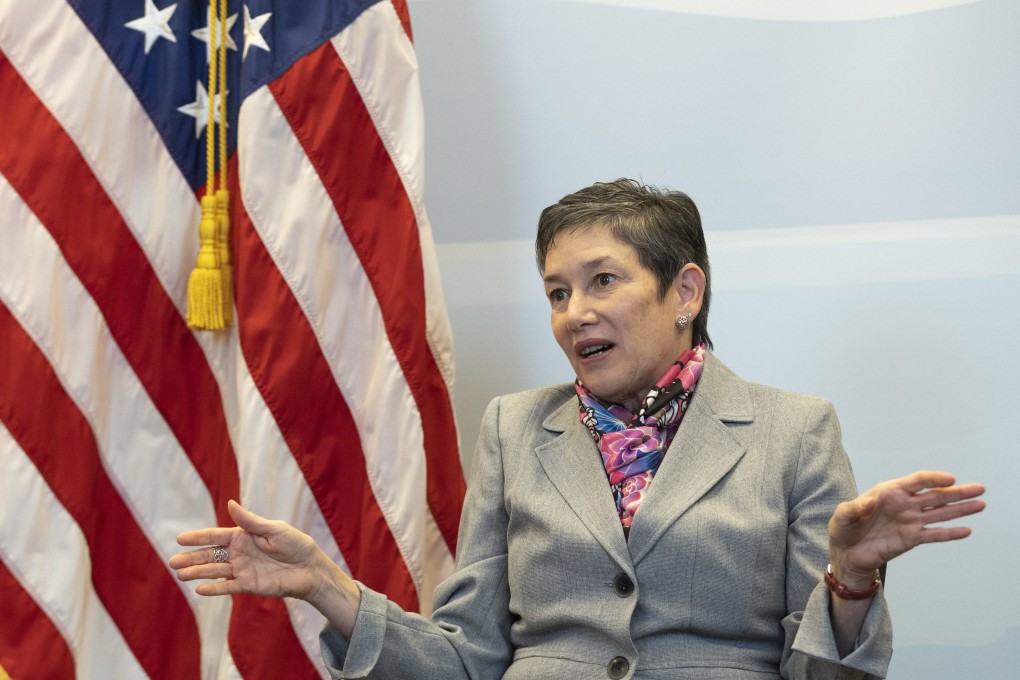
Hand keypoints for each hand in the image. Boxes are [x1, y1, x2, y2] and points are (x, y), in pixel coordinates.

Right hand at [168, 500, 321, 598]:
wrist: (310, 569)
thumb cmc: (295, 544)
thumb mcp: (273, 529)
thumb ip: (250, 521)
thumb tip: (230, 503)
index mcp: (243, 536)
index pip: (216, 536)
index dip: (198, 538)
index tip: (180, 538)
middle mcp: (239, 553)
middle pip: (210, 555)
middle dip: (192, 557)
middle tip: (172, 561)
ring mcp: (242, 569)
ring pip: (215, 571)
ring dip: (198, 572)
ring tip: (180, 574)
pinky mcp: (248, 585)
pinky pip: (228, 587)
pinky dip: (214, 588)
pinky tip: (199, 589)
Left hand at [828, 470, 985, 586]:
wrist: (847, 554)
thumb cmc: (844, 529)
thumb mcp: (842, 516)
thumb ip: (854, 508)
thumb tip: (869, 501)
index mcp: (889, 492)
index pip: (916, 481)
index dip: (934, 479)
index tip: (950, 479)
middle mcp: (904, 504)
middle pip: (935, 495)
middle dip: (958, 492)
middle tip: (979, 488)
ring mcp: (910, 521)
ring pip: (940, 513)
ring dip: (960, 509)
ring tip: (981, 504)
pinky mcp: (912, 538)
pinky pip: (934, 535)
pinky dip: (950, 533)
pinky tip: (966, 530)